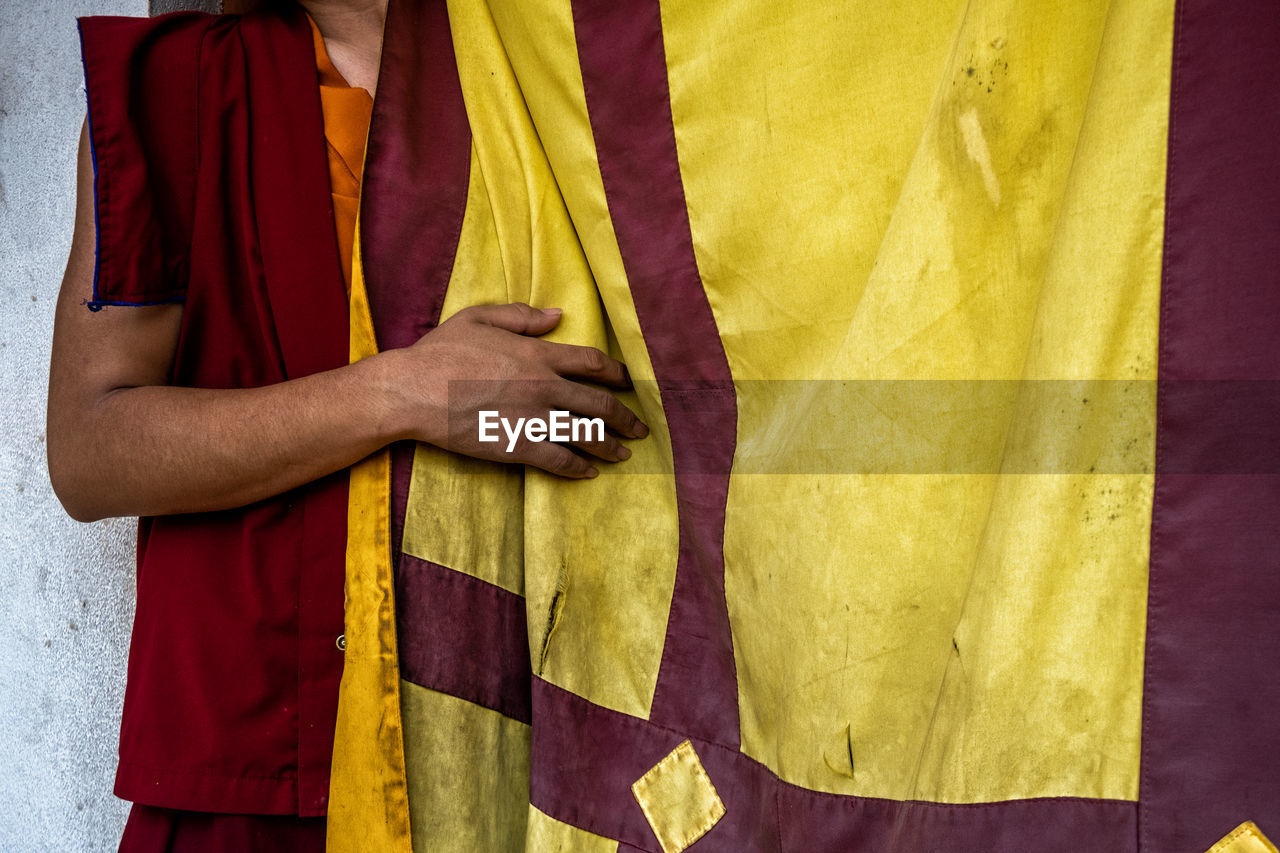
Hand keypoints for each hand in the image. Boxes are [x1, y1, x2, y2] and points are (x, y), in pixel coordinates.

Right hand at [382, 303, 647, 477]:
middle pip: (600, 403)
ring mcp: (533, 419)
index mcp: (537, 354)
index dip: (617, 374)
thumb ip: (522, 316)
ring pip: (586, 435)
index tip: (629, 383)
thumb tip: (557, 315)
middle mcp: (544, 387)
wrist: (412, 391)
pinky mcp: (517, 446)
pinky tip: (589, 473)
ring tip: (623, 454)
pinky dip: (579, 467)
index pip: (592, 363)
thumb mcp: (480, 318)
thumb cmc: (441, 352)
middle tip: (640, 427)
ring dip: (611, 446)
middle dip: (626, 417)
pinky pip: (559, 460)